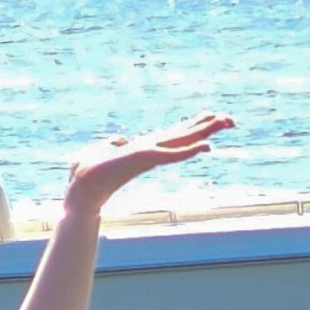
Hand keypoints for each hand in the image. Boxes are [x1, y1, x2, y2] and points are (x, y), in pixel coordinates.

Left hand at [65, 111, 233, 212]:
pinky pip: (171, 155)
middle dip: (207, 127)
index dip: (192, 127)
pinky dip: (188, 151)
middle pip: (184, 137)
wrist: (79, 191)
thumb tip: (119, 141)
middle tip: (231, 119)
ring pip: (183, 143)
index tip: (210, 118)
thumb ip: (113, 144)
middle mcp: (151, 153)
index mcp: (144, 150)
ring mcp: (150, 157)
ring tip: (225, 123)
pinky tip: (205, 146)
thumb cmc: (86, 174)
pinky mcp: (144, 160)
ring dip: (205, 133)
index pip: (173, 136)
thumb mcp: (101, 151)